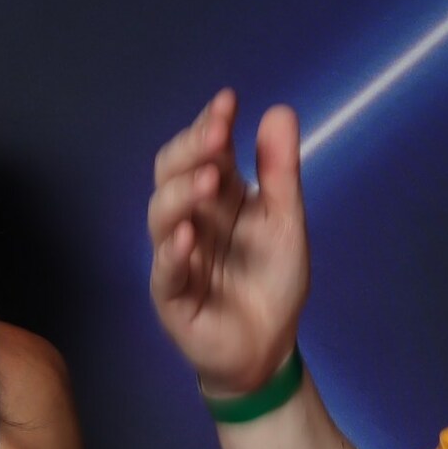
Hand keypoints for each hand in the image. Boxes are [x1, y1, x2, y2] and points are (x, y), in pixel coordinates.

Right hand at [146, 89, 309, 397]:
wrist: (268, 346)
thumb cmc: (271, 281)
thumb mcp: (286, 221)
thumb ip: (281, 171)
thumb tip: (279, 110)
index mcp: (217, 196)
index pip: (202, 151)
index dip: (209, 126)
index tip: (228, 102)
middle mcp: (191, 218)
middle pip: (172, 174)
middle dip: (191, 150)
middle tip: (217, 135)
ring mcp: (175, 256)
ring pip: (161, 217)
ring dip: (182, 195)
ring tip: (209, 181)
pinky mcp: (172, 296)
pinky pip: (164, 272)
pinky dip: (173, 253)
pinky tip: (188, 238)